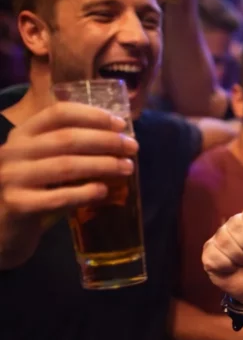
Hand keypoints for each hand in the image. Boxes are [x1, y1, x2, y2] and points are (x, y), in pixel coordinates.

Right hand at [0, 102, 134, 227]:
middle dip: (105, 141)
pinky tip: (103, 191)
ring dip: (103, 165)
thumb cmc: (33, 189)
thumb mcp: (45, 161)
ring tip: (127, 167)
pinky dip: (84, 193)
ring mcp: (12, 178)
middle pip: (67, 139)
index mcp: (22, 134)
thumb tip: (119, 139)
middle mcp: (13, 151)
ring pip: (66, 166)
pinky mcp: (17, 205)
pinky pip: (57, 197)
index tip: (121, 124)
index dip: (93, 116)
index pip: (59, 114)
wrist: (3, 225)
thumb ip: (70, 149)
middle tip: (132, 147)